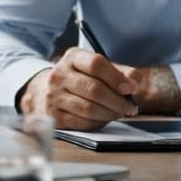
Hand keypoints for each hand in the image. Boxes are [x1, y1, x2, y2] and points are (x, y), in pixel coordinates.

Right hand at [18, 48, 138, 129]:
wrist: (45, 91)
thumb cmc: (81, 78)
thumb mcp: (98, 68)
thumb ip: (121, 72)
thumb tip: (135, 84)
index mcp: (72, 57)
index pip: (96, 64)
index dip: (116, 78)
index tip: (130, 89)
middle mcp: (59, 74)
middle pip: (94, 89)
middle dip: (117, 101)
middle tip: (130, 108)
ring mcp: (53, 95)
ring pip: (88, 108)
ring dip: (109, 113)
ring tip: (118, 113)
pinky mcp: (53, 115)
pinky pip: (81, 122)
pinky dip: (97, 123)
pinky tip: (103, 119)